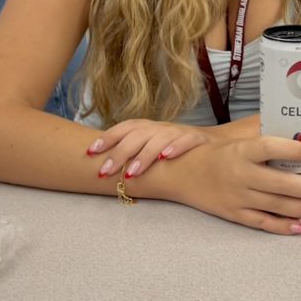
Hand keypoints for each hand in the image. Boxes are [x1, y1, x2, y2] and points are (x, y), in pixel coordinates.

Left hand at [86, 119, 214, 179]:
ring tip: (131, 173)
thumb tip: (102, 165)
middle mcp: (160, 128)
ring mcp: (178, 132)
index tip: (89, 152)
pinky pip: (185, 140)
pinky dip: (175, 147)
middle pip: (136, 136)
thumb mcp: (151, 147)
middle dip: (119, 153)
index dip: (107, 138)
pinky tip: (166, 157)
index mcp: (147, 128)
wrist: (210, 143)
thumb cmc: (173, 149)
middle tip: (104, 172)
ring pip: (158, 139)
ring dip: (144, 155)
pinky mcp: (196, 139)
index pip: (124, 128)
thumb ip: (132, 152)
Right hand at [169, 137, 300, 234]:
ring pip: (276, 206)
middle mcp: (239, 175)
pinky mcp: (234, 214)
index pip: (269, 147)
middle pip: (279, 183)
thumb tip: (300, 139)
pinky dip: (283, 226)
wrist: (178, 174)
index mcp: (240, 151)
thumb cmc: (212, 153)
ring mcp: (237, 197)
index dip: (292, 149)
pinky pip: (263, 223)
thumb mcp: (234, 140)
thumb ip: (262, 142)